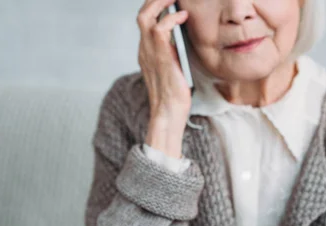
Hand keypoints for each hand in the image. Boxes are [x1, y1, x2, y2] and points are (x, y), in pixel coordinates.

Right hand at [137, 0, 191, 155]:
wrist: (168, 114)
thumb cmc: (174, 97)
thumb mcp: (174, 70)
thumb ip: (173, 55)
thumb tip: (183, 42)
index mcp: (146, 53)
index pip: (145, 22)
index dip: (154, 8)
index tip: (169, 1)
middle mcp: (144, 49)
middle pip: (142, 14)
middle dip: (155, 0)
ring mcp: (149, 52)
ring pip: (146, 15)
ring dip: (161, 2)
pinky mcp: (159, 56)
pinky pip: (161, 28)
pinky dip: (172, 18)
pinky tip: (183, 17)